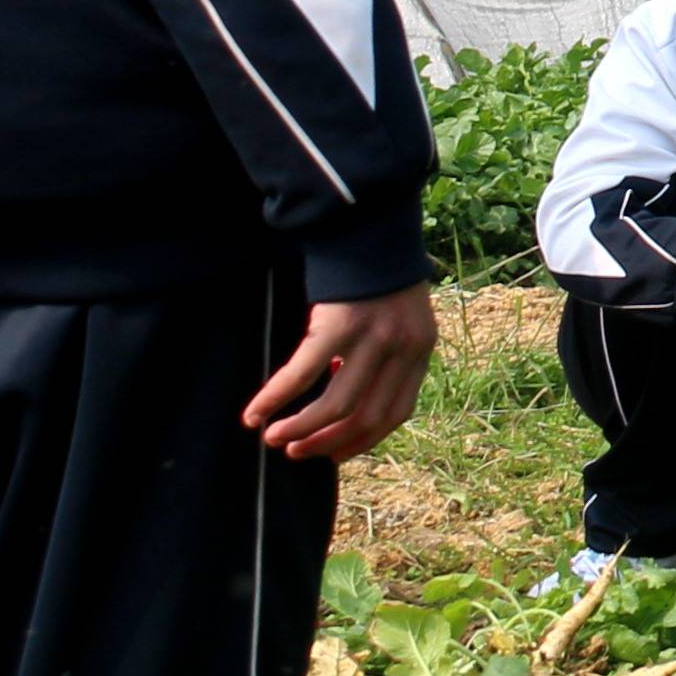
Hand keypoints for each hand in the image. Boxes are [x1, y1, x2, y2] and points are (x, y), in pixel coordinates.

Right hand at [243, 283, 437, 462]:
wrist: (368, 221)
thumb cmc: (373, 271)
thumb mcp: (395, 316)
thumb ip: (381, 355)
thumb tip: (340, 395)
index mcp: (420, 349)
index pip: (396, 412)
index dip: (363, 439)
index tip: (334, 454)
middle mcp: (402, 348)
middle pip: (365, 416)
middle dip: (327, 442)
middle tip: (295, 452)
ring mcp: (373, 338)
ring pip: (335, 405)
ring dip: (300, 429)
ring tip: (273, 438)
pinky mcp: (338, 324)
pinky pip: (303, 374)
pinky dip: (276, 397)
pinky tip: (255, 412)